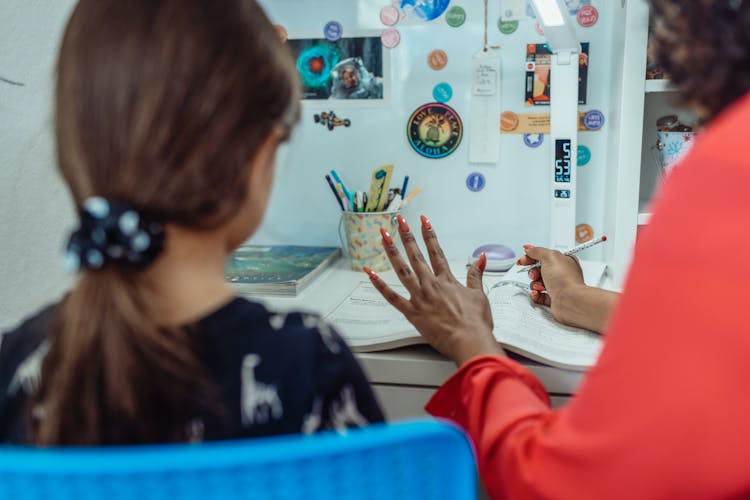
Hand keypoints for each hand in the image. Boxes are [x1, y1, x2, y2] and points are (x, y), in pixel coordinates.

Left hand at [363, 215, 503, 365]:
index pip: (436, 251)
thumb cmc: (475, 322)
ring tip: (383, 237)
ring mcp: (419, 298)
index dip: (429, 234)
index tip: (423, 220)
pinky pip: (392, 297)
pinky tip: (370, 273)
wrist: (469, 341)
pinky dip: (380, 285)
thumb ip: (476, 274)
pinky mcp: (412, 313)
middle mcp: (431, 285)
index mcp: (447, 280)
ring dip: (392, 252)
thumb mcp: (479, 295)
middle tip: (399, 221)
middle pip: (416, 255)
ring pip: (402, 270)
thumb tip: (481, 257)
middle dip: (407, 236)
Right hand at [517, 245, 584, 316]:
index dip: (531, 257)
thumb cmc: (565, 279)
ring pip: (538, 282)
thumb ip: (537, 251)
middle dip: (533, 272)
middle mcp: (562, 273)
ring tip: (541, 286)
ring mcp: (557, 286)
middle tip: (535, 275)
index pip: (544, 255)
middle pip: (539, 269)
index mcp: (564, 260)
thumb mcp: (549, 257)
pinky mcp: (553, 298)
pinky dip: (536, 294)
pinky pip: (539, 295)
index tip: (522, 260)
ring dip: (535, 284)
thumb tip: (529, 249)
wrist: (569, 300)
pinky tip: (538, 292)